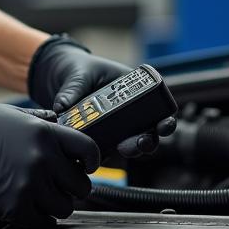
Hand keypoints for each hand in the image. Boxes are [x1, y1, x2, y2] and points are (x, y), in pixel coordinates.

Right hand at [0, 101, 99, 228]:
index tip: (85, 167)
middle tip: (59, 186)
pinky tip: (30, 208)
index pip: (89, 151)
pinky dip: (40, 218)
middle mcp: (42, 160)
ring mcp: (29, 185)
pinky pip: (43, 221)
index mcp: (45, 133)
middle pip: (80, 185)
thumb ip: (42, 124)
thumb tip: (60, 130)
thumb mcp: (13, 116)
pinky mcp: (14, 208)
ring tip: (41, 197)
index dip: (91, 161)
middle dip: (72, 187)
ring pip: (65, 207)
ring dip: (56, 204)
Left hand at [27, 35, 176, 157]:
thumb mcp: (79, 74)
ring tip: (125, 149)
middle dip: (149, 141)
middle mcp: (131, 113)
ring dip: (132, 150)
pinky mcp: (102, 139)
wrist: (63, 79)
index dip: (166, 120)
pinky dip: (106, 156)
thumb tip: (62, 106)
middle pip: (148, 132)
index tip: (164, 125)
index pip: (159, 108)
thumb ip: (73, 89)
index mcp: (135, 91)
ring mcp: (117, 128)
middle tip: (142, 143)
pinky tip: (100, 157)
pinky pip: (107, 151)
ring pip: (131, 145)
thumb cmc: (79, 71)